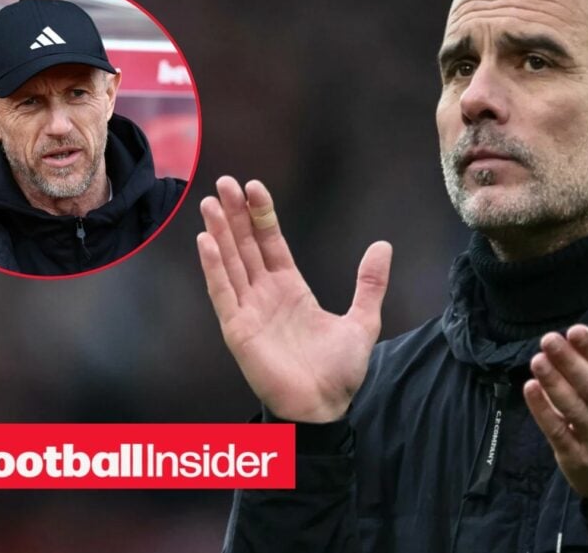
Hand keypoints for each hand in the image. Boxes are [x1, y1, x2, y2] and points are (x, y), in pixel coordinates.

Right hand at [197, 176, 392, 422]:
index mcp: (290, 288)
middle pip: (245, 246)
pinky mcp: (237, 330)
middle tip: (225, 181)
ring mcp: (249, 310)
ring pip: (230, 263)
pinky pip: (222, 293)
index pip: (270, 243)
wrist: (326, 406)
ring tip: (210, 202)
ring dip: (219, 233)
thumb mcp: (362, 320)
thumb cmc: (339, 371)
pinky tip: (205, 242)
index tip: (254, 186)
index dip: (262, 216)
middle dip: (235, 214)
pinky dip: (213, 268)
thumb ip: (369, 283)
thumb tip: (382, 245)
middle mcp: (265, 294)